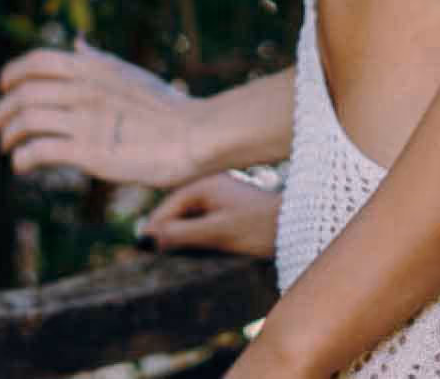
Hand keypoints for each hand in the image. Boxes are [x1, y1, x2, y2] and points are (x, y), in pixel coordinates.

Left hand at [0, 41, 206, 188]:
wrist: (196, 135)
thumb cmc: (167, 109)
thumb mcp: (128, 73)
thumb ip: (97, 60)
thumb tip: (76, 41)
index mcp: (93, 69)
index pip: (37, 60)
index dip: (12, 73)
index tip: (4, 87)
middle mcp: (84, 89)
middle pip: (23, 92)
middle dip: (2, 110)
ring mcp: (86, 120)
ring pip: (26, 121)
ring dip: (9, 136)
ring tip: (8, 148)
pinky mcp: (90, 152)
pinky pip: (40, 151)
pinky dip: (22, 159)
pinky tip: (21, 166)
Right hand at [139, 173, 279, 258]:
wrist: (299, 227)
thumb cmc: (260, 227)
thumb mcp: (217, 232)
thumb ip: (182, 233)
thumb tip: (148, 237)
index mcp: (206, 184)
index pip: (169, 206)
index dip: (154, 228)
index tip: (140, 248)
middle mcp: (211, 185)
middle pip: (177, 210)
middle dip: (165, 231)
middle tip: (148, 255)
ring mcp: (221, 196)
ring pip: (189, 217)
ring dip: (179, 234)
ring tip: (167, 255)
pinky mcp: (229, 209)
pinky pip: (202, 221)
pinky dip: (194, 234)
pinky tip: (192, 250)